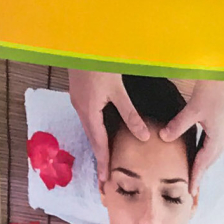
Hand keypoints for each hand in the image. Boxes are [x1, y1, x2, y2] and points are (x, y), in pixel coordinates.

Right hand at [67, 72, 144, 187]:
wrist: (82, 42)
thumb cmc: (100, 62)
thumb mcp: (118, 90)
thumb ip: (130, 114)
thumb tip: (143, 137)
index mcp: (88, 110)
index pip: (98, 143)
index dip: (103, 163)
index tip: (105, 181)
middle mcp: (81, 108)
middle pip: (92, 139)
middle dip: (99, 158)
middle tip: (104, 178)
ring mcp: (79, 100)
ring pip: (90, 128)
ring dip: (98, 145)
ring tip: (105, 162)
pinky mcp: (81, 94)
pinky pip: (89, 118)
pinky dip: (96, 131)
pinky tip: (103, 136)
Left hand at [165, 79, 223, 202]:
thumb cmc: (214, 91)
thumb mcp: (193, 110)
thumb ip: (178, 125)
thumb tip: (164, 137)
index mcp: (217, 139)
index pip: (203, 164)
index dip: (195, 178)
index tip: (189, 192)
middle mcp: (223, 139)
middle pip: (208, 162)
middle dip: (198, 174)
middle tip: (189, 188)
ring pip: (210, 154)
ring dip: (201, 164)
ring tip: (192, 174)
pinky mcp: (221, 126)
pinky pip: (211, 145)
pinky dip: (204, 152)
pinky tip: (197, 153)